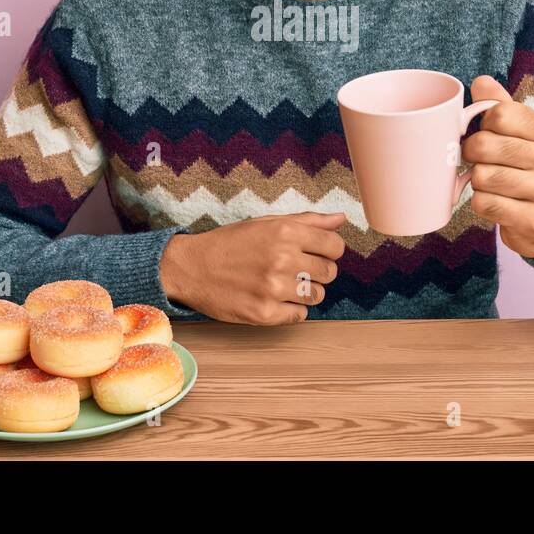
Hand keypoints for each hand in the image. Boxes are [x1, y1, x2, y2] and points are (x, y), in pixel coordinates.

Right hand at [159, 212, 345, 324]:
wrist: (191, 268)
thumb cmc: (230, 243)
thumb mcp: (267, 223)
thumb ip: (307, 221)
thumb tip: (341, 219)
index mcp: (285, 232)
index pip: (335, 246)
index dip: (329, 250)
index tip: (317, 253)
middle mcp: (282, 259)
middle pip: (329, 272)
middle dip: (317, 271)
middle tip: (295, 268)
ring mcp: (273, 289)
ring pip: (317, 295)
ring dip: (304, 291)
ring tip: (282, 283)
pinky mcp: (264, 314)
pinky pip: (300, 315)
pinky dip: (291, 309)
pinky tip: (273, 298)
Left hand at [461, 76, 533, 259]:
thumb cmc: (531, 168)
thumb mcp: (523, 133)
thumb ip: (501, 106)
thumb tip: (481, 82)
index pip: (500, 114)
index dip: (482, 125)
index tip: (485, 134)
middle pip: (486, 146)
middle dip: (472, 153)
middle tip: (476, 160)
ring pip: (483, 176)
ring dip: (476, 180)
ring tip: (488, 181)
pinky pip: (485, 203)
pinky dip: (479, 202)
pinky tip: (493, 200)